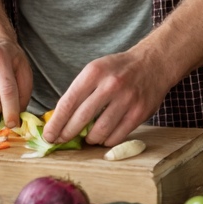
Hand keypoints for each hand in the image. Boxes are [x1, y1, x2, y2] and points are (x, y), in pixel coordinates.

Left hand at [43, 47, 169, 148]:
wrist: (153, 62)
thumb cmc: (118, 68)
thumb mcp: (96, 70)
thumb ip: (80, 91)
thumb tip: (60, 118)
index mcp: (94, 72)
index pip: (68, 102)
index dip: (56, 122)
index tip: (48, 135)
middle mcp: (110, 85)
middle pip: (82, 118)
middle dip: (67, 133)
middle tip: (59, 141)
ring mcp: (126, 99)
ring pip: (100, 130)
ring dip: (90, 139)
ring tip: (87, 139)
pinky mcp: (140, 112)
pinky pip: (118, 135)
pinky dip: (107, 141)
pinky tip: (103, 138)